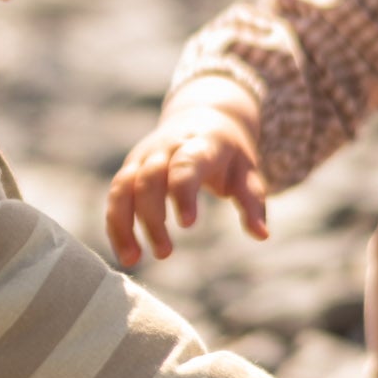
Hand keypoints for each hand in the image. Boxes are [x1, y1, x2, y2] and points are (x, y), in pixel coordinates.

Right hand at [106, 78, 267, 266]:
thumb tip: (262, 235)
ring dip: (123, 224)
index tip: (187, 225)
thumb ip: (252, 202)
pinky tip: (127, 252)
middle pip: (148, 179)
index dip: (183, 192)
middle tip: (165, 254)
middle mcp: (164, 148)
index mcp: (199, 143)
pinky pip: (115, 196)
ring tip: (132, 260)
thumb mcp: (247, 172)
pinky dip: (115, 224)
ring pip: (122, 188)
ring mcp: (142, 157)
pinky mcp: (129, 168)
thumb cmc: (228, 154)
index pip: (185, 165)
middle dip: (152, 218)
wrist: (201, 117)